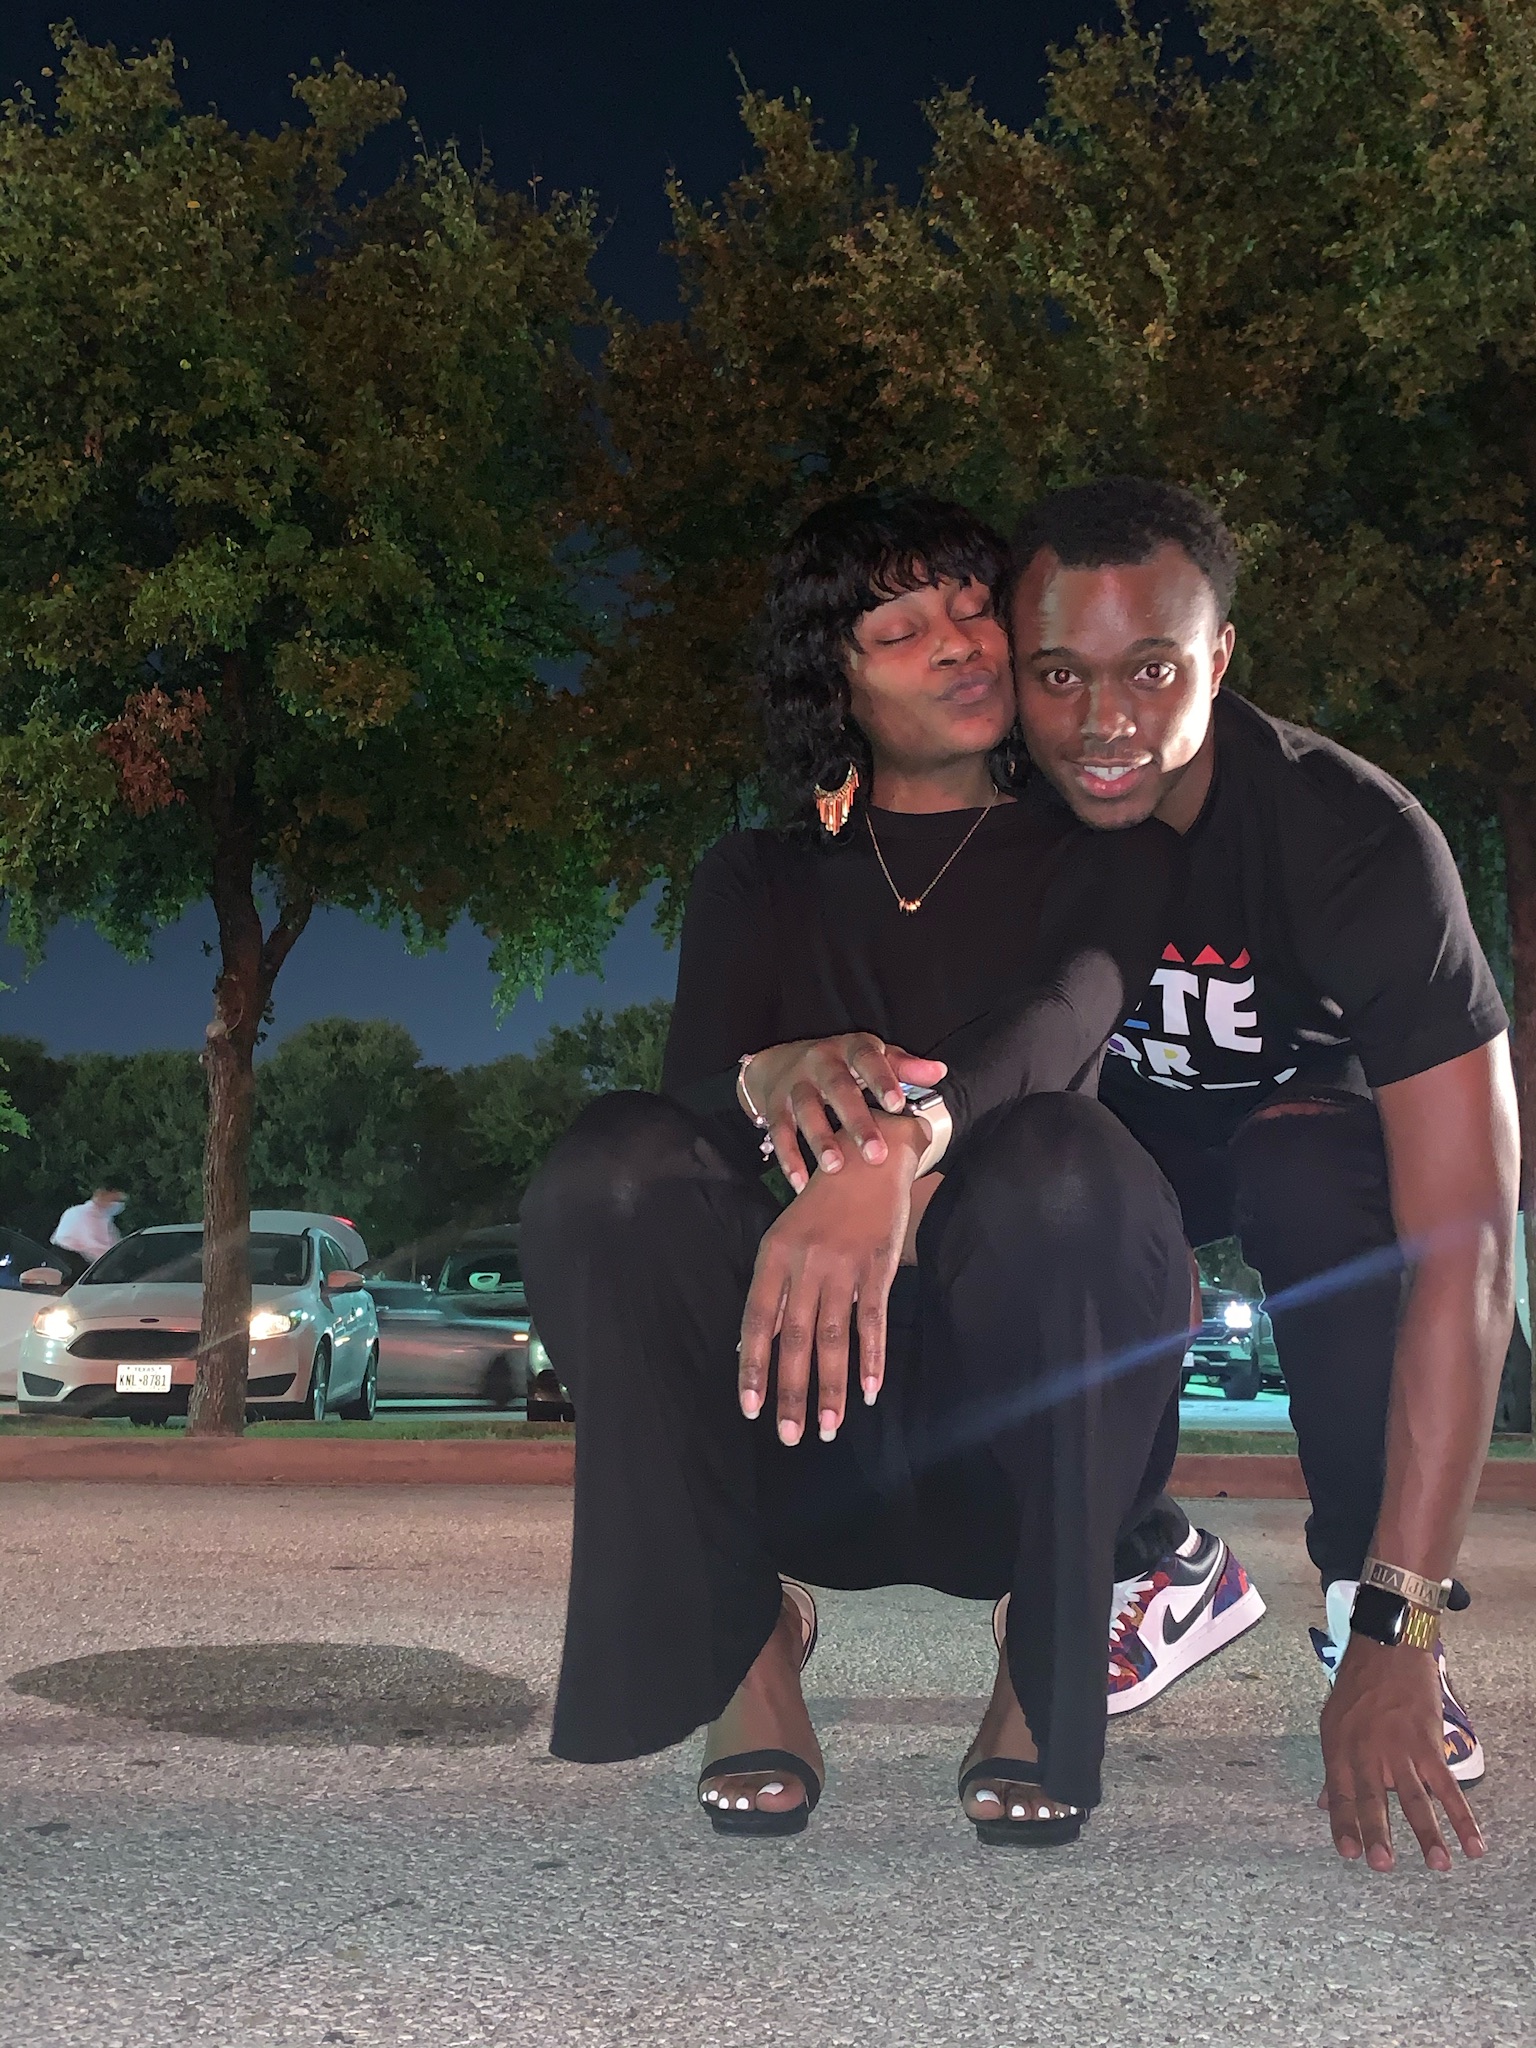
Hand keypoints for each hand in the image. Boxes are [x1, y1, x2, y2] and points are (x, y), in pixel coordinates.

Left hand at [738, 1112, 925, 1442]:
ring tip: (827, 1428)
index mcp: (773, 1257)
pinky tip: (870, 1391)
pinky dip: (872, 1358)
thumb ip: (771, 1292)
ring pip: (834, 1338)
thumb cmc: (820, 1204)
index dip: (754, 1367)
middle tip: (790, 1436)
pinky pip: (872, 1321)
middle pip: (795, 1339)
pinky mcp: (878, 1267)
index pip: (757, 1322)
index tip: (752, 1408)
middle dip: (792, 1392)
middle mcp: (804, 1264)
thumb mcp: (783, 1238)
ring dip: (831, 1387)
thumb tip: (752, 1346)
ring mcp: (843, 1266)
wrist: (868, 1157)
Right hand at [742, 1035, 945, 1191]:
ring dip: (820, 1140)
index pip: (868, 1059)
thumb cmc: (841, 1065)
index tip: (899, 1106)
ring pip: (806, 1111)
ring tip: (834, 1169)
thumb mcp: (871, 1056)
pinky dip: (789, 1159)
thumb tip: (938, 1072)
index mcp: (849, 1049)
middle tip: (876, 1155)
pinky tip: (801, 1183)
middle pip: (838, 1089)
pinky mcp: (774, 1107)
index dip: (883, 1080)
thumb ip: (904, 1066)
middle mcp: (819, 1063)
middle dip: (856, 1122)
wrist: (779, 1063)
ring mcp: (794, 1085)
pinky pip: (779, 1134)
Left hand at [1319, 1635, 1483, 1871]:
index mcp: (1340, 1749)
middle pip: (1373, 1799)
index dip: (1343, 1825)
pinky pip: (1446, 1786)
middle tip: (1383, 1865)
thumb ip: (1335, 1768)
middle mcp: (1367, 1753)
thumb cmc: (1357, 1685)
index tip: (1350, 1853)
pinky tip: (1473, 1843)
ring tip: (1437, 1865)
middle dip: (1379, 1834)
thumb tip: (1324, 1804)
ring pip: (1414, 1798)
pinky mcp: (1428, 1744)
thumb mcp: (1333, 1722)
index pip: (1340, 1795)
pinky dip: (1462, 1816)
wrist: (1387, 1649)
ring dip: (1428, 1834)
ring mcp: (1399, 1749)